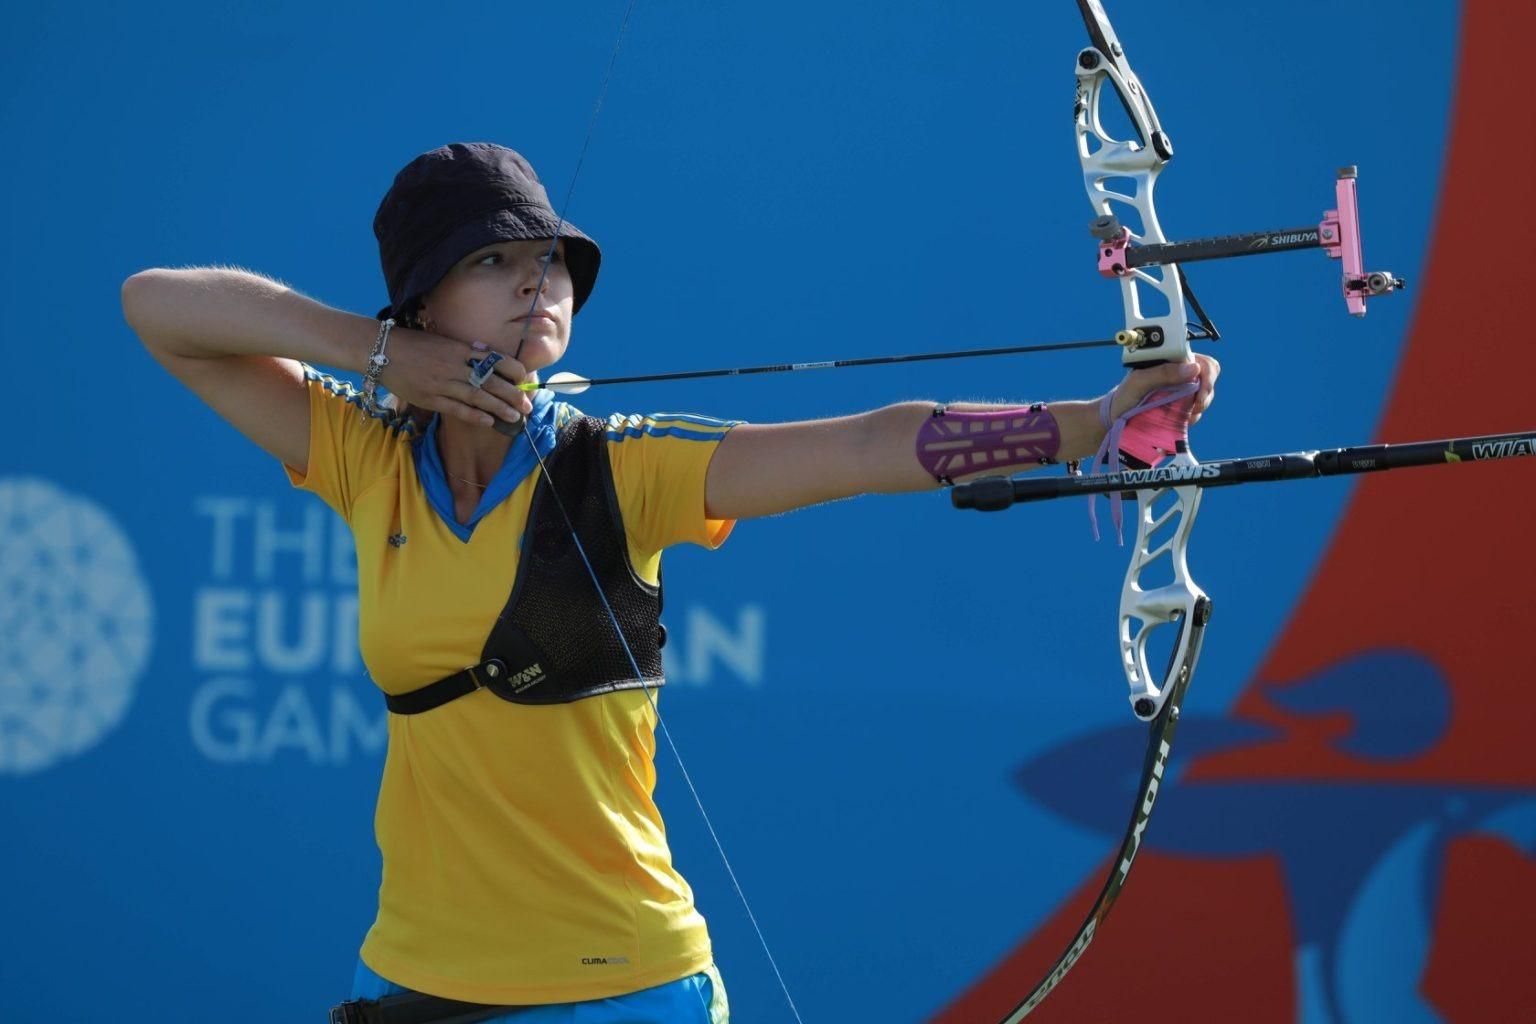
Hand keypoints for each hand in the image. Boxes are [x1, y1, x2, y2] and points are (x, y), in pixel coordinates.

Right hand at [376, 324, 534, 427]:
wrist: (382, 351)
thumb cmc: (414, 345)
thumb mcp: (443, 340)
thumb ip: (465, 350)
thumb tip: (487, 353)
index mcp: (459, 348)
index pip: (494, 359)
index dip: (512, 369)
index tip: (524, 378)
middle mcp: (454, 365)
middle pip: (490, 381)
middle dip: (512, 394)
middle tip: (528, 405)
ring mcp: (442, 383)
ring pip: (477, 397)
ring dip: (499, 408)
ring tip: (516, 416)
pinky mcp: (430, 398)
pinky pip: (457, 409)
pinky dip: (475, 416)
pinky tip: (489, 422)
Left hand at [1108, 353, 1219, 423]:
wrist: (1116, 418)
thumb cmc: (1125, 395)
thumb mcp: (1139, 381)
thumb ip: (1163, 372)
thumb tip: (1193, 368)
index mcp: (1173, 361)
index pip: (1204, 362)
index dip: (1207, 376)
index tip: (1199, 393)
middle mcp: (1181, 374)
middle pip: (1209, 379)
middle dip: (1205, 394)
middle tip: (1195, 406)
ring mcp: (1183, 391)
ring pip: (1206, 397)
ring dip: (1197, 408)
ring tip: (1177, 414)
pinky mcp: (1182, 407)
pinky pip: (1197, 412)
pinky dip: (1190, 417)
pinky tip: (1175, 419)